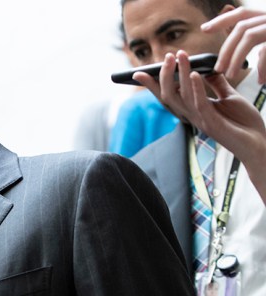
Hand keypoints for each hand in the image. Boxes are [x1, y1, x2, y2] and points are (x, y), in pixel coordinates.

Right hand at [134, 50, 265, 203]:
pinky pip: (200, 104)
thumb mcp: (229, 97)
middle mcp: (192, 116)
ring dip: (179, 74)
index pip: (168, 95)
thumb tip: (208, 68)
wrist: (259, 142)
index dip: (152, 85)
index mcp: (193, 110)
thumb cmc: (243, 122)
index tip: (138, 72)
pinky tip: (194, 74)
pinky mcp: (212, 124)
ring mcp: (200, 121)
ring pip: (181, 97)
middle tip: (167, 56)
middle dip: (164, 76)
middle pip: (168, 96)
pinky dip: (196, 88)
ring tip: (180, 56)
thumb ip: (217, 84)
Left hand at [202, 7, 265, 83]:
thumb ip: (251, 36)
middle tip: (218, 68)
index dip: (222, 20)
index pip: (242, 13)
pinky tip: (261, 80)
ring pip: (249, 37)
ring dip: (236, 58)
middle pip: (241, 28)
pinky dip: (262, 68)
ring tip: (231, 75)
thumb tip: (223, 33)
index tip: (204, 29)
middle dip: (226, 49)